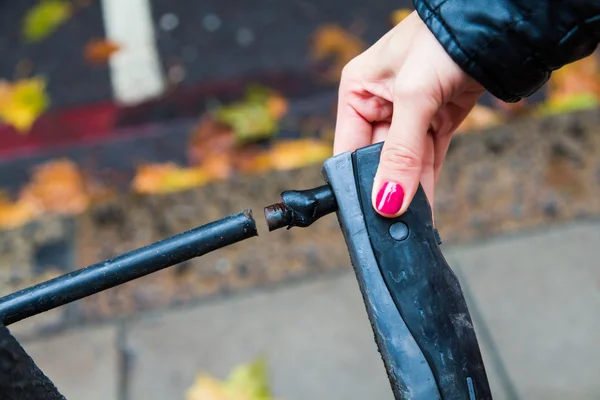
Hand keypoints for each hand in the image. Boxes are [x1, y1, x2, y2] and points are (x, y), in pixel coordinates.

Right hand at [333, 11, 484, 217]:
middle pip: (377, 161)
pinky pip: (426, 161)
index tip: (367, 214)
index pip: (348, 149)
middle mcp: (379, 105)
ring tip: (411, 224)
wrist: (495, 23)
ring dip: (408, 194)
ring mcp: (410, 115)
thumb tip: (387, 200)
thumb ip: (400, 152)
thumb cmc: (443, 37)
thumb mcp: (413, 96)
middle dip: (386, 192)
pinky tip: (424, 209)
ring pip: (404, 165)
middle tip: (393, 225)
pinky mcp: (437, 121)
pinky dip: (426, 184)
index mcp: (357, 91)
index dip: (357, 183)